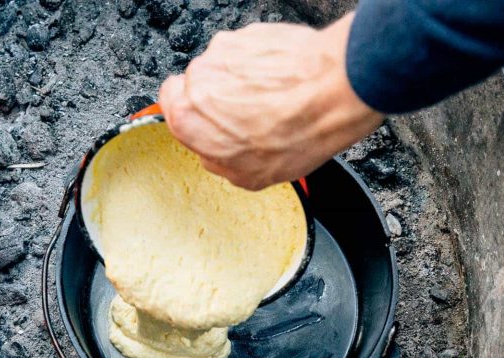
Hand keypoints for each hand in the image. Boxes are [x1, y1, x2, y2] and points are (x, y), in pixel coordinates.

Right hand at [159, 13, 383, 190]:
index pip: (168, 106)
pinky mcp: (251, 33)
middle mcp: (199, 78)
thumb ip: (217, 163)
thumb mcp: (249, 177)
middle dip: (218, 98)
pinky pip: (248, 50)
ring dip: (241, 80)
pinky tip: (284, 82)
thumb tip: (214, 156)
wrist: (334, 92)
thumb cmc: (296, 133)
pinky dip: (262, 64)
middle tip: (248, 115)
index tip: (207, 120)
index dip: (191, 115)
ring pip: (223, 66)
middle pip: (197, 85)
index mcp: (188, 118)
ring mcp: (225, 51)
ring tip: (274, 98)